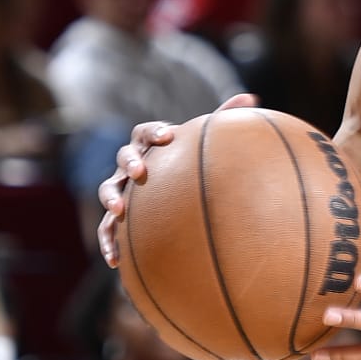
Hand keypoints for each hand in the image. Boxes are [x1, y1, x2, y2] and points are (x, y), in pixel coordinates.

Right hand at [97, 93, 256, 265]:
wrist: (171, 190)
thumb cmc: (188, 162)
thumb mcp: (204, 143)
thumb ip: (223, 119)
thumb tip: (252, 97)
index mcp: (150, 145)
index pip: (145, 132)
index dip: (153, 132)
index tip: (167, 136)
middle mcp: (131, 164)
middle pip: (123, 157)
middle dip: (130, 162)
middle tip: (141, 171)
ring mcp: (122, 189)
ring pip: (108, 189)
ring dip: (111, 197)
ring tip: (119, 210)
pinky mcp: (118, 217)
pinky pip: (108, 229)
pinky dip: (108, 242)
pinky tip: (116, 261)